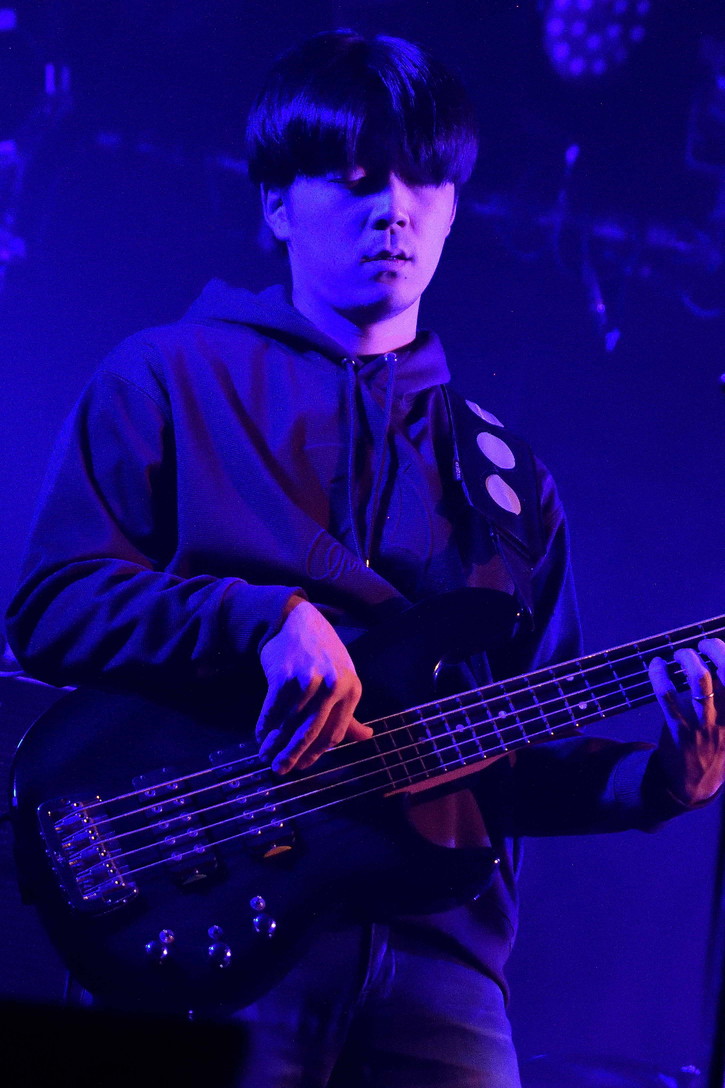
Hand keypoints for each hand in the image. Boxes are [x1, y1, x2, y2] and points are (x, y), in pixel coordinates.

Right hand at [256, 600, 371, 773]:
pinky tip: (260, 736)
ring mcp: (309, 680)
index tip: (303, 766)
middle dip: (293, 755)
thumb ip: (351, 712)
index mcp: (353, 689)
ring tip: (265, 756)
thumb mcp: (344, 679)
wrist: (297, 621)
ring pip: (290, 723)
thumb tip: (367, 737)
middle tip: (280, 771)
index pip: (335, 733)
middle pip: (311, 732)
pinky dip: (264, 726)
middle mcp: (333, 686)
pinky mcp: (285, 675)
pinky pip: (273, 710)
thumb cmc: (323, 654)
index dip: (317, 753)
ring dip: (274, 744)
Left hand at [648, 638, 724, 804]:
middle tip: (702, 645)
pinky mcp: (680, 731)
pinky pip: (667, 697)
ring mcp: (704, 725)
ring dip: (688, 658)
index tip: (717, 644)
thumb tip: (715, 665)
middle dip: (715, 649)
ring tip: (680, 653)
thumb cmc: (715, 746)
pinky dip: (659, 675)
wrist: (696, 785)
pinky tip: (657, 664)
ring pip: (699, 681)